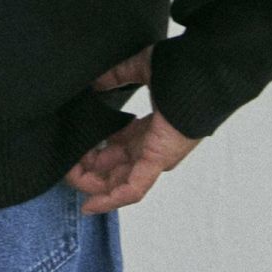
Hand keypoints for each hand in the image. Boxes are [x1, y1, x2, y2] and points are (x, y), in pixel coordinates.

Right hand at [63, 44, 202, 211]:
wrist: (206, 70)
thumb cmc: (180, 68)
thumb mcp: (140, 68)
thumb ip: (116, 75)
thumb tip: (95, 82)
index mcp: (151, 128)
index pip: (119, 147)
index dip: (95, 149)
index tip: (75, 144)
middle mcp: (153, 147)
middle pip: (116, 169)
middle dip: (89, 170)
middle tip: (66, 165)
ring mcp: (156, 157)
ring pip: (120, 183)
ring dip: (94, 186)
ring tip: (69, 180)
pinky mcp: (158, 160)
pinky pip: (133, 188)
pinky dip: (111, 198)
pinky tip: (90, 204)